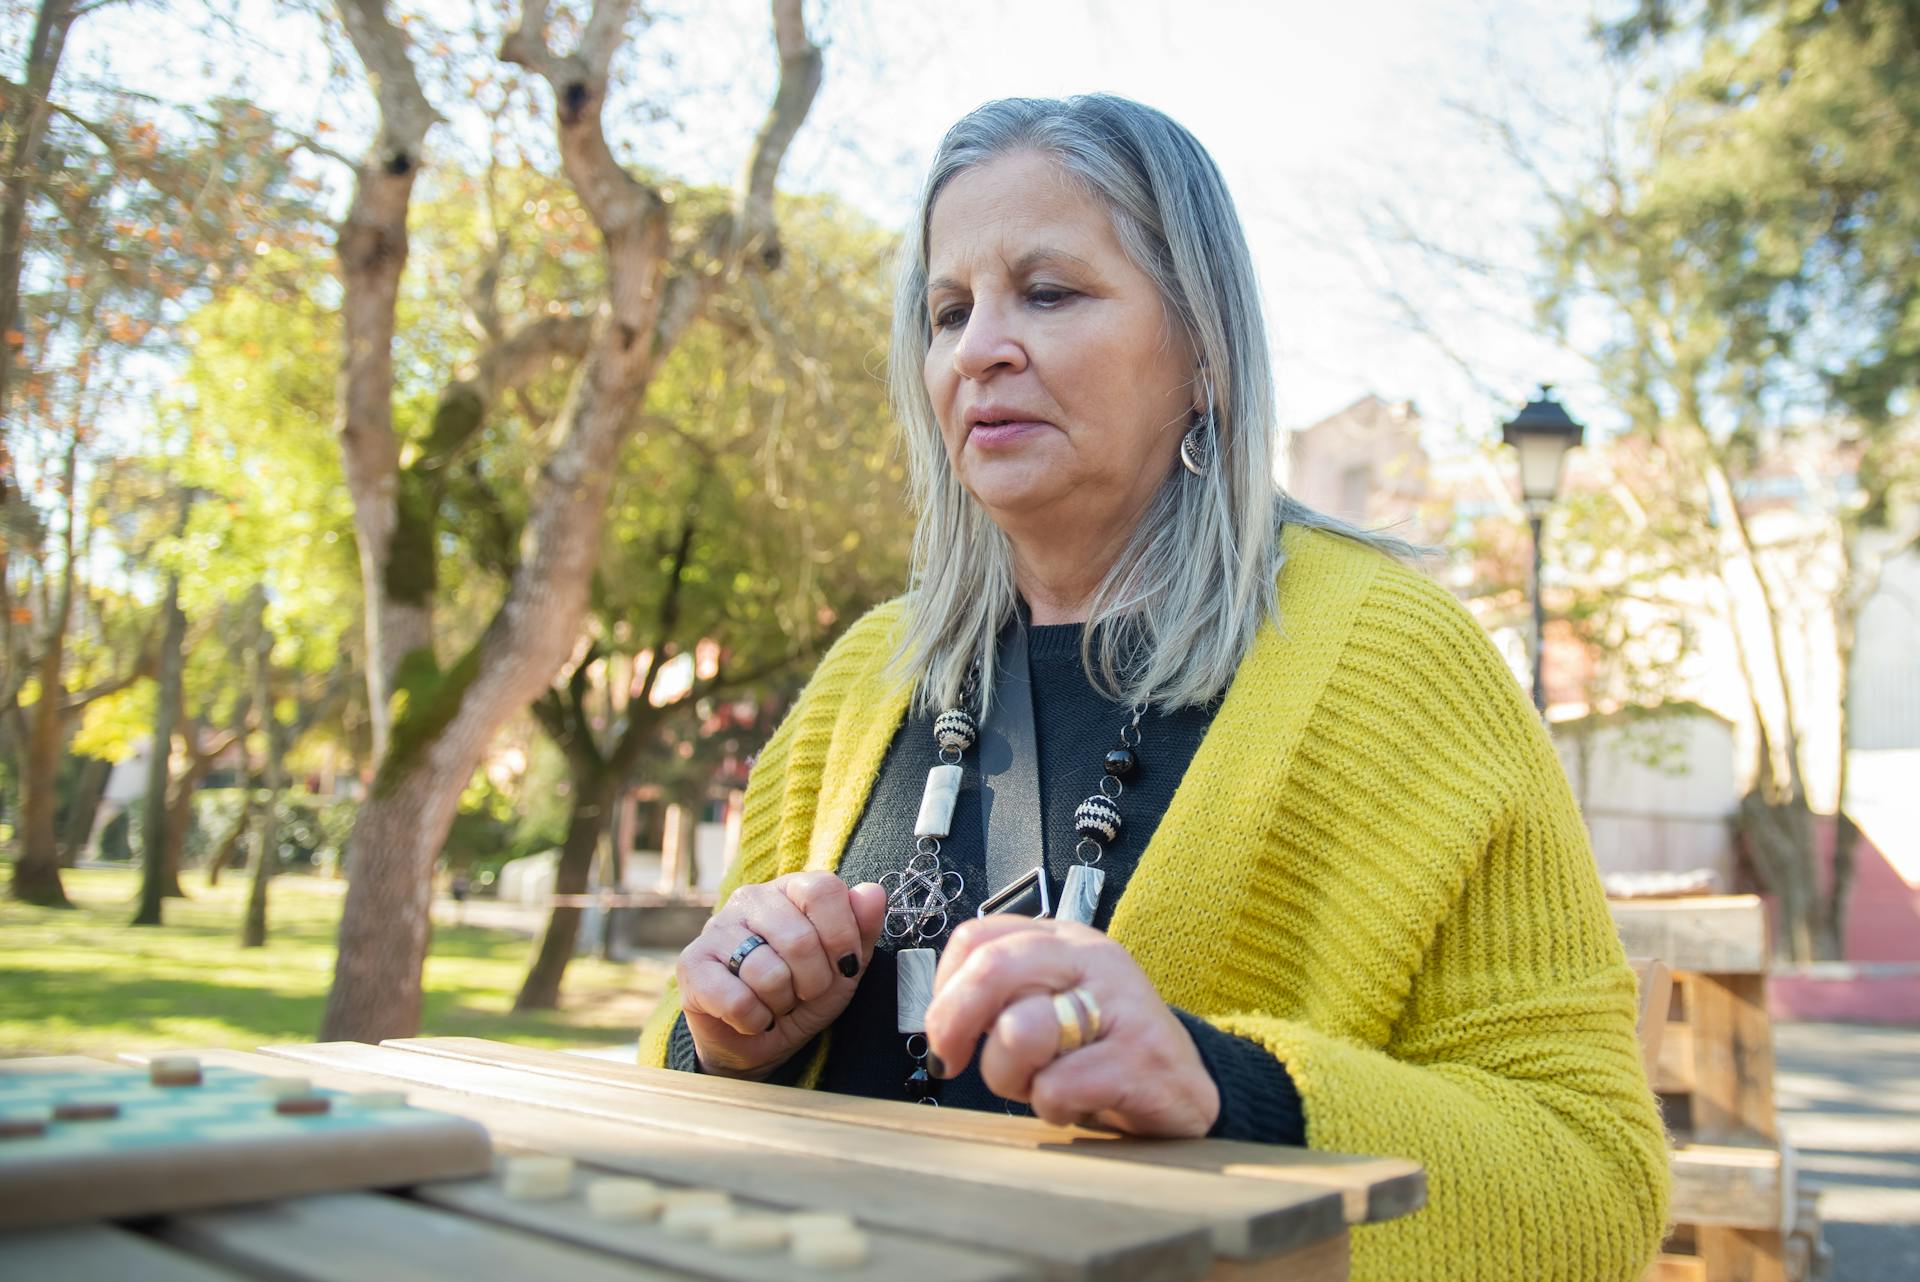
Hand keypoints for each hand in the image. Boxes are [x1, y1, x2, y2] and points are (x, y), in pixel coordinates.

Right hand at [678, 872, 886, 1079]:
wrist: (757, 1042)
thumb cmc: (803, 995)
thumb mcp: (844, 966)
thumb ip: (862, 929)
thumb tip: (873, 893)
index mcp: (790, 889)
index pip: (823, 890)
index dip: (842, 935)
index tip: (844, 965)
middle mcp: (750, 899)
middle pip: (799, 938)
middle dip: (814, 982)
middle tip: (805, 993)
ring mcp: (716, 929)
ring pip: (768, 973)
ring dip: (782, 1003)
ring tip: (776, 1003)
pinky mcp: (692, 965)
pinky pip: (738, 1000)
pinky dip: (755, 1020)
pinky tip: (753, 1017)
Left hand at [923, 916, 1219, 1136]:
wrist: (1185, 1091)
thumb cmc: (1100, 1053)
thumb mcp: (1050, 1007)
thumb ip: (1002, 994)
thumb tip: (938, 1016)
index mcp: (1062, 941)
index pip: (976, 937)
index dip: (943, 988)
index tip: (943, 1031)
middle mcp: (1091, 958)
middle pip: (992, 968)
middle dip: (953, 1021)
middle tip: (950, 1060)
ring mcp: (1120, 1003)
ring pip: (1018, 1030)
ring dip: (1009, 1076)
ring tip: (1038, 1084)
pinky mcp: (1139, 1058)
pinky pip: (1057, 1085)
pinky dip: (1053, 1107)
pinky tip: (1076, 1103)